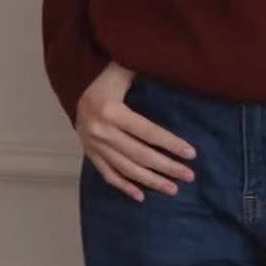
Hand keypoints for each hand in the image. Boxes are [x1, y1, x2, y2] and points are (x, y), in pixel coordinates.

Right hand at [76, 62, 196, 202]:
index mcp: (112, 111)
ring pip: (126, 168)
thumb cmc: (106, 76)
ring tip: (172, 189)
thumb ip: (145, 71)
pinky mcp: (90, 153)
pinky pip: (108, 174)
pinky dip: (124, 186)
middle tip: (189, 176)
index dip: (170, 144)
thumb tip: (176, 69)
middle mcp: (101, 131)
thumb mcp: (123, 70)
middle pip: (139, 154)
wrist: (74, 86)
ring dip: (151, 181)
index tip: (191, 154)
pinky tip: (141, 196)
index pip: (147, 132)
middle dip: (166, 167)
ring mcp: (94, 145)